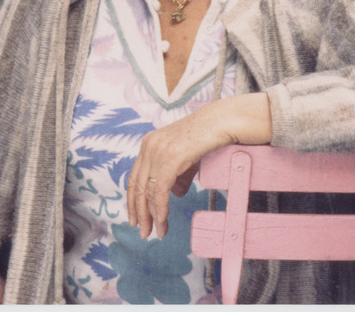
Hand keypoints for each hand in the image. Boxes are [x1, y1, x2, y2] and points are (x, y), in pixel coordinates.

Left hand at [127, 93, 270, 238]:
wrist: (221, 122)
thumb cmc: (207, 137)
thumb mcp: (186, 157)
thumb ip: (178, 174)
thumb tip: (174, 193)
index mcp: (149, 143)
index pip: (135, 178)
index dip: (133, 201)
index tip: (135, 218)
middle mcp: (149, 146)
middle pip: (137, 187)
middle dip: (139, 213)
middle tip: (144, 232)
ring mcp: (158, 152)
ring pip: (148, 191)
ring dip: (151, 215)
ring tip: (157, 232)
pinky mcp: (170, 159)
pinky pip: (160, 190)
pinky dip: (160, 208)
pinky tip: (163, 221)